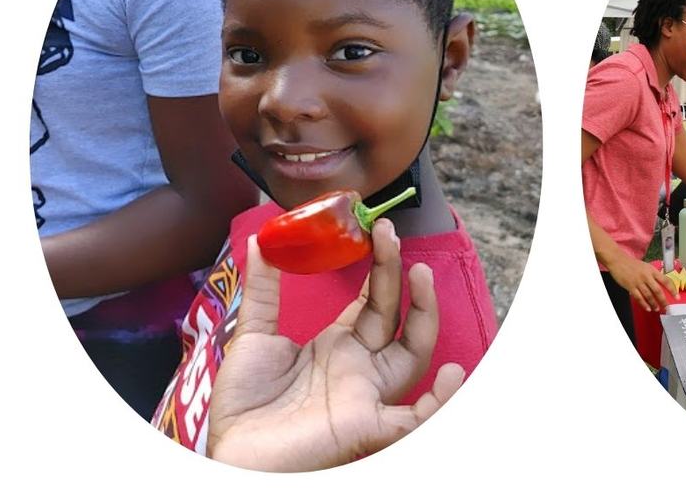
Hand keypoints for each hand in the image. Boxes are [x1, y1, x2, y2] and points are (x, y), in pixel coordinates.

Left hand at [206, 220, 463, 471]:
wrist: (231, 456)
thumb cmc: (245, 406)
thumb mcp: (253, 337)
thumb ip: (264, 292)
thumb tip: (261, 242)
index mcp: (339, 347)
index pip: (373, 301)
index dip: (380, 266)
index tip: (374, 229)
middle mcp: (361, 368)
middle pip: (395, 316)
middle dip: (396, 274)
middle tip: (389, 233)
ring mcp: (368, 396)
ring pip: (414, 354)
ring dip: (425, 315)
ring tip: (421, 273)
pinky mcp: (367, 427)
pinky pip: (416, 419)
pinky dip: (440, 402)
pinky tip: (454, 374)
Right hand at [608, 257, 677, 312]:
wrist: (618, 261)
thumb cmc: (632, 264)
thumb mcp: (646, 266)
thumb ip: (653, 275)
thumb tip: (661, 285)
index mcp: (652, 270)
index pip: (666, 281)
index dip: (673, 290)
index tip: (677, 297)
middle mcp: (646, 276)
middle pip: (658, 291)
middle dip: (663, 301)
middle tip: (666, 307)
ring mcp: (638, 282)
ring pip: (649, 296)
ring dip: (654, 304)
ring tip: (657, 308)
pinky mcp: (630, 286)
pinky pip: (639, 297)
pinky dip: (644, 304)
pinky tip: (648, 308)